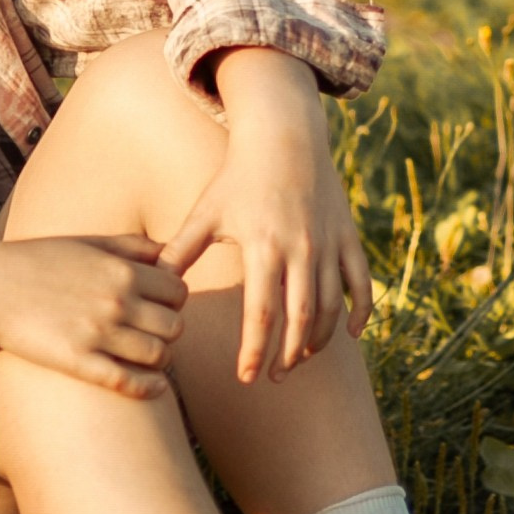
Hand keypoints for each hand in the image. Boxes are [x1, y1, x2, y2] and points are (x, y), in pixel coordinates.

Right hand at [0, 232, 185, 398]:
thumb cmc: (38, 261)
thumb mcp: (87, 242)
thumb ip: (131, 245)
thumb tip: (166, 253)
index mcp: (122, 270)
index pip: (178, 290)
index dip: (173, 300)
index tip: (159, 306)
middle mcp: (117, 301)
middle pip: (175, 325)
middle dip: (168, 330)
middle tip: (152, 333)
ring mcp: (99, 333)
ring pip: (160, 355)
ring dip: (160, 359)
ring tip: (147, 358)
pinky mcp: (78, 361)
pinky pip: (129, 381)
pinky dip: (149, 387)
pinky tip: (154, 387)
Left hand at [163, 48, 373, 383]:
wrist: (284, 135)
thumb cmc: (237, 176)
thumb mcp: (206, 212)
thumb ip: (180, 250)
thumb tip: (152, 285)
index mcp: (264, 245)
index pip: (262, 313)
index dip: (255, 350)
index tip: (246, 378)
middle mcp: (302, 248)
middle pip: (301, 318)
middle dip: (288, 355)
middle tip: (274, 378)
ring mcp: (329, 243)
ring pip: (331, 306)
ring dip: (317, 339)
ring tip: (299, 359)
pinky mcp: (347, 236)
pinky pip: (360, 282)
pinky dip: (360, 311)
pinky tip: (348, 334)